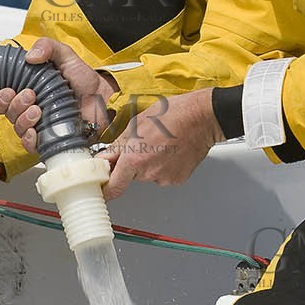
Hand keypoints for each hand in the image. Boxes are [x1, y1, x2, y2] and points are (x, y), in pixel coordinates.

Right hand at [0, 38, 115, 152]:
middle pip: (8, 113)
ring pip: (17, 128)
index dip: (2, 96)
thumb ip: (48, 47)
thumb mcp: (66, 57)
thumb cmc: (85, 80)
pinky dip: (29, 140)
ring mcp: (39, 126)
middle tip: (31, 96)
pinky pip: (30, 146)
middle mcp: (30, 109)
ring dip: (22, 120)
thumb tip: (30, 56)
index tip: (11, 90)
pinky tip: (35, 132)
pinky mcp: (49, 140)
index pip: (4, 98)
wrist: (104, 99)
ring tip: (38, 110)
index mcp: (29, 90)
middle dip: (15, 105)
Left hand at [101, 88, 222, 197]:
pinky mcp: (178, 179)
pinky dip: (164, 165)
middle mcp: (148, 173)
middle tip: (143, 145)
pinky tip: (171, 150)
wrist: (202, 118)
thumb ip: (119, 146)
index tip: (102, 187)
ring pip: (149, 174)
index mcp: (134, 159)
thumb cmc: (172, 115)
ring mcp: (165, 178)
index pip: (113, 187)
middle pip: (132, 176)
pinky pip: (164, 175)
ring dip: (150, 163)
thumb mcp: (136, 124)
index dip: (106, 189)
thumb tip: (106, 157)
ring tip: (161, 144)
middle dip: (133, 164)